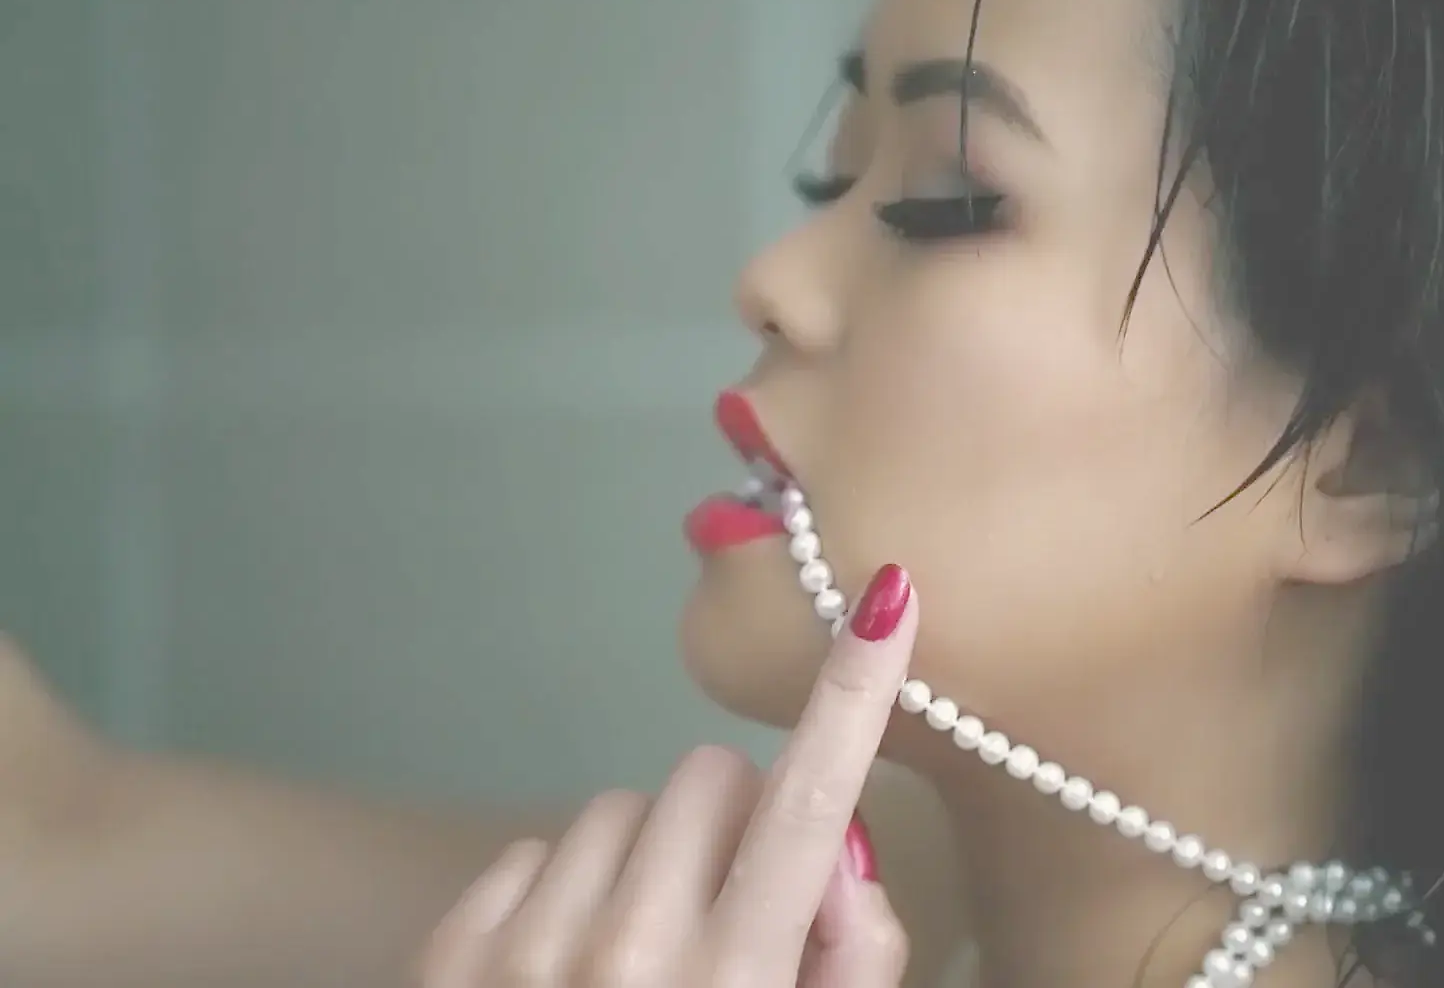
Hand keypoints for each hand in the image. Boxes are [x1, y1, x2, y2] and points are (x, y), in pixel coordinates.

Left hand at [418, 565, 918, 987]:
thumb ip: (856, 962)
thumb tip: (837, 852)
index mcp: (734, 980)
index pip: (809, 805)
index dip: (856, 694)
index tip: (885, 601)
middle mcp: (626, 953)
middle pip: (709, 780)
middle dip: (733, 829)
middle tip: (731, 919)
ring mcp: (527, 951)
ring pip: (617, 810)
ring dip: (644, 862)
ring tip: (640, 958)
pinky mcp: (452, 953)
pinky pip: (534, 851)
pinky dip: (563, 895)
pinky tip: (569, 970)